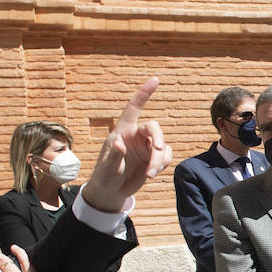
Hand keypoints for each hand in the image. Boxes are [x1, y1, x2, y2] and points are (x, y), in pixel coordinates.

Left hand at [80, 77, 172, 213]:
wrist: (112, 191)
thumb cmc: (105, 176)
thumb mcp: (106, 167)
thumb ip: (114, 155)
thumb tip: (120, 143)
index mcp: (123, 131)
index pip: (134, 108)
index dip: (144, 94)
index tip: (155, 80)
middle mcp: (136, 136)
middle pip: (154, 128)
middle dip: (158, 140)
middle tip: (157, 154)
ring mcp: (146, 147)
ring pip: (162, 145)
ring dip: (159, 160)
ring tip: (149, 174)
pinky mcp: (153, 158)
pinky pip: (166, 155)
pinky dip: (163, 164)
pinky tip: (152, 173)